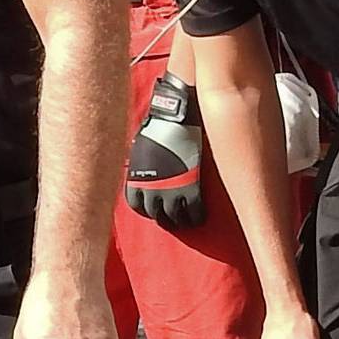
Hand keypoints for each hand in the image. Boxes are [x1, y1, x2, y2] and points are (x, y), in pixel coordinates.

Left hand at [122, 72, 204, 229]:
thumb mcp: (142, 148)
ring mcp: (172, 192)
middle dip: (165, 218)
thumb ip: (143, 164)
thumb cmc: (158, 126)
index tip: (156, 208)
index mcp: (136, 180)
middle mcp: (150, 190)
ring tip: (188, 220)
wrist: (176, 117)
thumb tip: (144, 166)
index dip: (148, 209)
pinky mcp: (191, 190)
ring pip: (176, 218)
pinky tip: (202, 215)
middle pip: (157, 216)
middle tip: (174, 218)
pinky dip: (198, 217)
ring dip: (182, 221)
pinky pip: (195, 212)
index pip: (138, 206)